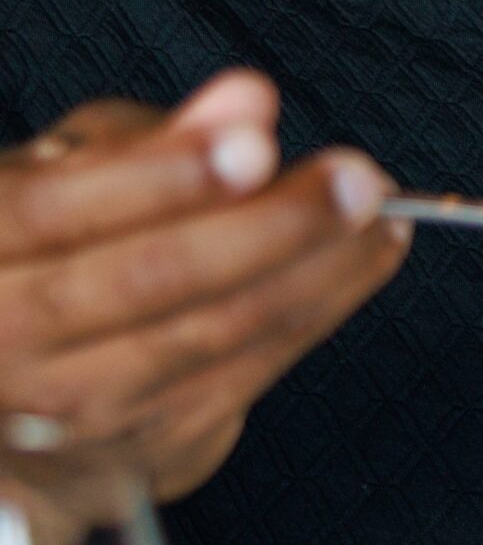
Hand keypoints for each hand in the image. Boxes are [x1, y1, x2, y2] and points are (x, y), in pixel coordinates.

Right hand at [0, 71, 409, 497]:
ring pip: (212, 333)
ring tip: (383, 214)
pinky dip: (319, 309)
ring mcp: (73, 407)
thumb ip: (153, 139)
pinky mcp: (147, 444)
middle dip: (269, 224)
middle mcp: (8, 342)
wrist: (13, 400)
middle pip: (149, 279)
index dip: (160, 176)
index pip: (55, 211)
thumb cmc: (47, 251)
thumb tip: (248, 99)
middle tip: (358, 180)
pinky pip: (248, 371)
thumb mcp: (65, 174)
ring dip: (317, 269)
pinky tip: (366, 257)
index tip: (256, 142)